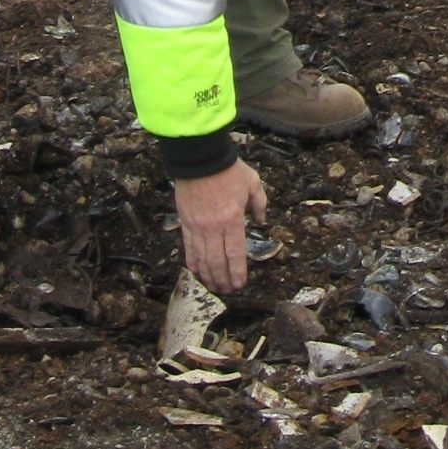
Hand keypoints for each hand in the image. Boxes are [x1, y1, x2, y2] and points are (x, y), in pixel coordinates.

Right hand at [174, 158, 267, 292]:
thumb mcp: (253, 183)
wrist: (200, 157)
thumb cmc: (229, 170)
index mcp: (233, 219)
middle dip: (223, 279)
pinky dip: (192, 262)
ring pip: (202, 259)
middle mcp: (214, 228)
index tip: (240, 284)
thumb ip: (259, 204)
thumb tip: (261, 222)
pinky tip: (195, 272)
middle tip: (228, 291)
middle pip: (218, 261)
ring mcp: (198, 227)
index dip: (237, 272)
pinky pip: (188, 247)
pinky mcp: (185, 222)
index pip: (235, 253)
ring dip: (208, 276)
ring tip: (213, 287)